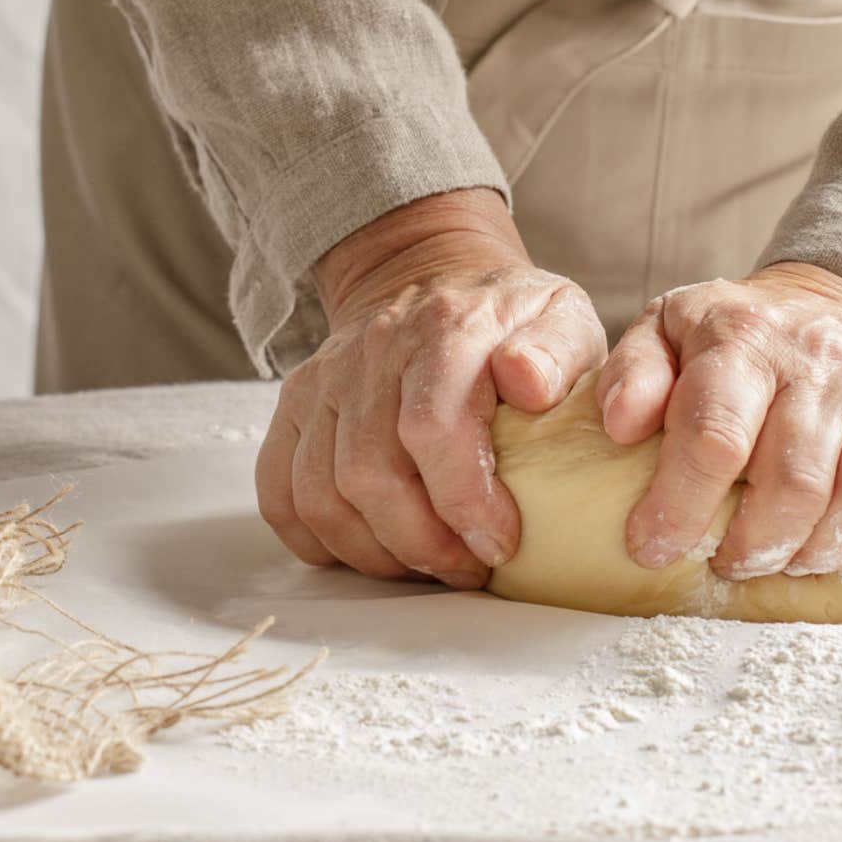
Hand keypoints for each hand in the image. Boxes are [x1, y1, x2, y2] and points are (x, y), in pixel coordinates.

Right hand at [256, 189, 605, 586]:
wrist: (424, 275)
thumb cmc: (504, 319)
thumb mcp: (561, 316)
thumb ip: (558, 353)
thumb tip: (531, 385)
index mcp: (444, 331)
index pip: (432, 427)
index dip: (463, 501)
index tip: (500, 544)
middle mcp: (371, 354)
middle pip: (369, 475)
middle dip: (420, 543)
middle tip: (466, 566)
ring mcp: (322, 383)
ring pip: (320, 496)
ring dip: (374, 553)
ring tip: (424, 563)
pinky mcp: (293, 409)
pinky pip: (279, 494)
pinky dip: (318, 540)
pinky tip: (370, 547)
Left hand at [599, 262, 841, 579]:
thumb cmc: (742, 333)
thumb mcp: (667, 329)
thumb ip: (632, 373)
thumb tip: (618, 425)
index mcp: (744, 339)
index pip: (713, 436)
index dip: (679, 506)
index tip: (652, 547)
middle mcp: (821, 363)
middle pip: (793, 482)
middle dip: (753, 544)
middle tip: (729, 561)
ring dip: (820, 551)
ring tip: (787, 560)